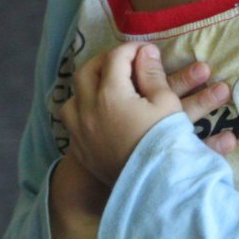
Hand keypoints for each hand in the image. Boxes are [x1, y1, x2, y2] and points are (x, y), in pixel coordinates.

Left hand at [49, 51, 234, 238]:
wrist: (152, 188)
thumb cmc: (163, 143)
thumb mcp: (165, 104)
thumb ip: (151, 74)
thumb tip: (145, 51)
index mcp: (110, 94)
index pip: (116, 58)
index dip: (132, 50)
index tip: (146, 50)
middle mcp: (88, 108)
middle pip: (87, 72)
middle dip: (105, 61)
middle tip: (124, 60)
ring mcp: (80, 130)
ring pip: (73, 97)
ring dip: (87, 86)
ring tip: (105, 85)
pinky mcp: (80, 149)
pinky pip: (72, 121)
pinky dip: (82, 110)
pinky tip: (98, 113)